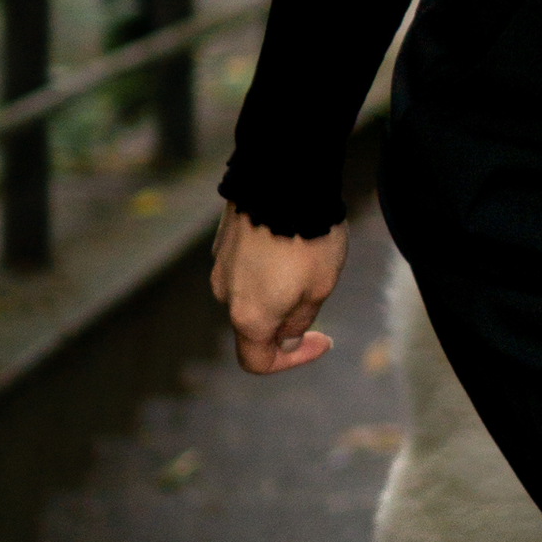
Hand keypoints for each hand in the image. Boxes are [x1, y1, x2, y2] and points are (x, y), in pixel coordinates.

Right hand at [210, 204, 347, 374]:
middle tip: (317, 291)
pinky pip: (244, 266)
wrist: (283, 180)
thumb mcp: (320, 288)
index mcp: (250, 317)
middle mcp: (225, 295)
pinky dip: (266, 266)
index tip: (322, 339)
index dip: (291, 360)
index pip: (257, 361)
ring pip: (250, 293)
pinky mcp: (222, 241)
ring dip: (277, 289)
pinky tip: (290, 242)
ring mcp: (219, 266)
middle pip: (254, 324)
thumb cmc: (310, 238)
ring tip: (307, 260)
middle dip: (287, 318)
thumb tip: (285, 340)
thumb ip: (299, 321)